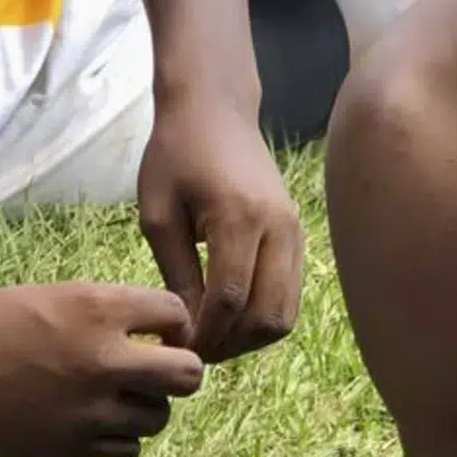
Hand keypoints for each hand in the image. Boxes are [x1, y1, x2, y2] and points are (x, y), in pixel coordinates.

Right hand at [0, 283, 203, 456]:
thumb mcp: (51, 295)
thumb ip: (105, 312)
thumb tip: (153, 333)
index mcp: (97, 307)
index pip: (176, 313)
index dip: (172, 324)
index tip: (155, 332)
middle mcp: (103, 358)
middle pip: (188, 375)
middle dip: (179, 370)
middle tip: (153, 368)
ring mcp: (89, 409)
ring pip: (160, 417)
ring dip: (146, 406)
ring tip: (114, 396)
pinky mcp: (70, 449)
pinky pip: (128, 451)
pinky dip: (121, 439)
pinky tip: (95, 422)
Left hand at [137, 96, 303, 362]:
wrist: (215, 109)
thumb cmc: (175, 154)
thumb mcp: (158, 213)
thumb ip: (174, 273)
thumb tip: (186, 330)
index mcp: (239, 218)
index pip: (229, 300)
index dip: (202, 334)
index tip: (173, 345)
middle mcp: (278, 229)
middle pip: (266, 317)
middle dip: (229, 344)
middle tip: (193, 347)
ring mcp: (295, 232)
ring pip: (285, 314)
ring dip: (249, 337)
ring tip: (211, 334)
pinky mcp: (298, 235)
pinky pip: (289, 294)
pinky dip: (262, 315)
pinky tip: (229, 312)